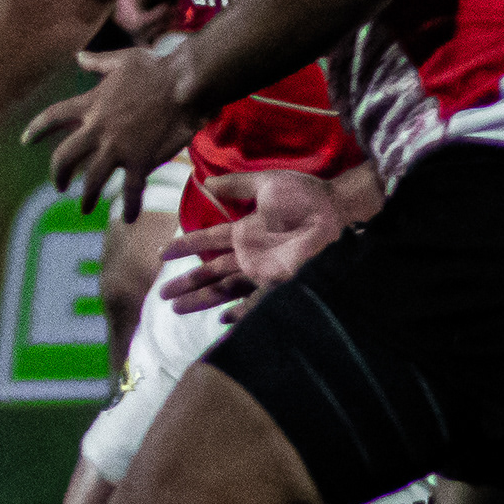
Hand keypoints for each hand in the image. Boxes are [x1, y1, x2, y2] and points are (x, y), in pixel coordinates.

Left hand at [24, 37, 200, 209]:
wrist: (185, 84)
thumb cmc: (158, 68)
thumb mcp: (123, 60)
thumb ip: (98, 62)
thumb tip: (79, 57)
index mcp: (91, 103)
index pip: (52, 117)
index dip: (36, 130)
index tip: (25, 141)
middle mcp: (98, 128)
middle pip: (64, 157)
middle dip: (58, 174)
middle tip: (59, 186)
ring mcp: (117, 148)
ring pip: (92, 180)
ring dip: (87, 197)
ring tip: (85, 208)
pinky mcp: (140, 162)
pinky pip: (130, 191)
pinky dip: (129, 207)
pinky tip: (127, 219)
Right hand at [158, 169, 350, 309]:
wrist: (341, 214)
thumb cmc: (307, 198)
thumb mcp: (267, 184)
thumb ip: (236, 185)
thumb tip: (204, 182)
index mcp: (245, 232)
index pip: (207, 242)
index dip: (185, 247)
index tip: (162, 253)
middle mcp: (251, 255)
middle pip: (211, 272)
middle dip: (187, 284)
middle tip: (162, 295)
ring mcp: (264, 273)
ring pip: (225, 290)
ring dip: (201, 300)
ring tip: (176, 309)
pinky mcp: (280, 286)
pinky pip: (256, 305)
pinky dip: (240, 314)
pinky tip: (222, 321)